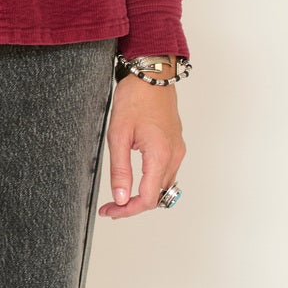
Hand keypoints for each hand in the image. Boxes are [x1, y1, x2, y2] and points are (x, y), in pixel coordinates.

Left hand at [97, 75, 184, 219]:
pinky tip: (135, 181)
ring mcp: (177, 151)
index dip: (127, 211)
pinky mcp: (176, 146)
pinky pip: (167, 174)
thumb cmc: (135, 99)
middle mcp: (174, 156)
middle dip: (133, 206)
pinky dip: (151, 184)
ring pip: (163, 187)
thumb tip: (120, 197)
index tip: (110, 211)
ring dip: (143, 196)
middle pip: (157, 197)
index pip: (148, 198)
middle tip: (110, 207)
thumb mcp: (118, 135)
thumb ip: (120, 170)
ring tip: (120, 197)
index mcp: (160, 155)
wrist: (153, 76)